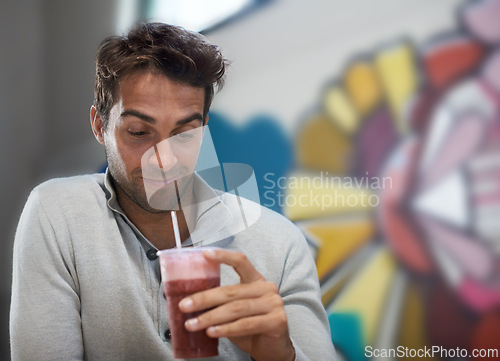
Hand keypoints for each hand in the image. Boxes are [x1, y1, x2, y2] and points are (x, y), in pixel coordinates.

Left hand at [178, 249, 295, 360]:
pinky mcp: (276, 321)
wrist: (273, 350)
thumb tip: (191, 302)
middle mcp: (267, 288)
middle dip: (205, 299)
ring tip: (193, 324)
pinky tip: (212, 332)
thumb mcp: (235, 312)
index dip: (223, 256)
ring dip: (211, 317)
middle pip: (231, 291)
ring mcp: (274, 304)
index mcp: (256, 280)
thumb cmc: (251, 329)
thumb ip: (221, 304)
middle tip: (185, 305)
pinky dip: (226, 329)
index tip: (205, 254)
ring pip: (236, 308)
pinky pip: (246, 324)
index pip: (241, 262)